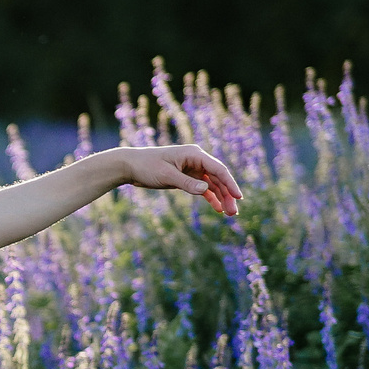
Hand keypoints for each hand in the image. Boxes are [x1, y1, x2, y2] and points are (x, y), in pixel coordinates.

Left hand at [120, 144, 241, 216]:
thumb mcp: (166, 175)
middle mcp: (196, 160)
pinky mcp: (186, 177)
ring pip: (212, 184)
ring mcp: (192, 169)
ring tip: (229, 214)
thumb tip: (206, 190)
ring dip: (221, 198)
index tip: (238, 197)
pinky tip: (218, 208)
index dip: (230, 183)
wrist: (130, 166)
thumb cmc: (147, 167)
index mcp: (194, 154)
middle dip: (227, 195)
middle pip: (218, 178)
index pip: (218, 169)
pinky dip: (210, 197)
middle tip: (234, 212)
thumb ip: (186, 183)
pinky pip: (203, 188)